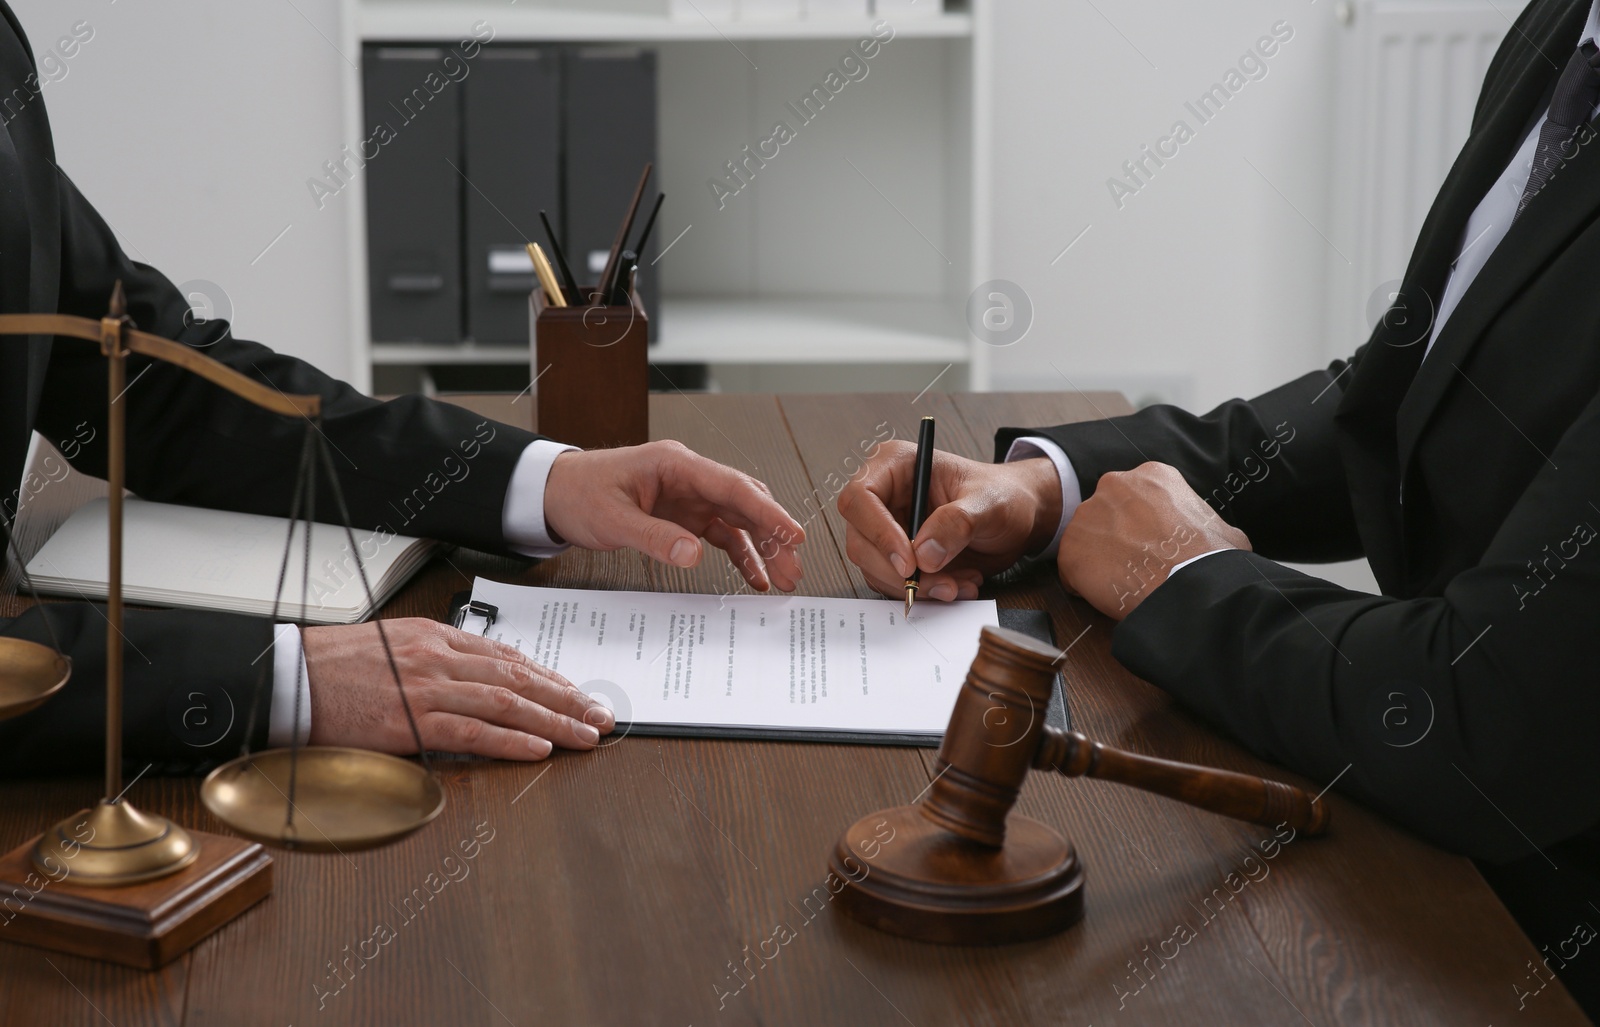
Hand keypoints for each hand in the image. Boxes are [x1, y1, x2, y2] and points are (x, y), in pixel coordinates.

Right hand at [303, 618, 615, 759]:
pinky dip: (511, 741)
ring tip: (586, 736)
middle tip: (600, 716)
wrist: (286, 677)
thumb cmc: (331, 666)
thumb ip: (435, 657)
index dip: (550, 676)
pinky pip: (473, 733)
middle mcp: (439, 658)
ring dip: (555, 721)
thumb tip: (476, 675)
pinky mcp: (411, 722)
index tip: (577, 692)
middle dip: (568, 698)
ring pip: (507, 704)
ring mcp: (427, 689)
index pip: (508, 656)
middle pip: (520, 678)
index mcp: (435, 637)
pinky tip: (540, 749)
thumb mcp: (392, 645)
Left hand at [543, 441, 804, 591]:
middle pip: (745, 504)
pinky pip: (720, 534)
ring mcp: (689, 496)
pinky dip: (739, 554)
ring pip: (738, 521)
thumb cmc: (579, 493)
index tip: (794, 534)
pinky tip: (754, 577)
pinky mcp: (683, 515)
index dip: (768, 512)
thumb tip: (694, 555)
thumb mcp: (613, 519)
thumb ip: (654, 537)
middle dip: (773, 536)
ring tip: (783, 580)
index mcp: (676, 464)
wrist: (553, 493)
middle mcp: (689, 477)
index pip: (733, 487)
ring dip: (762, 549)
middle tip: (793, 569)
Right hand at [838, 442, 1062, 601]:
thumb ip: (958, 523)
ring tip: (958, 584)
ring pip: (875, 568)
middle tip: (939, 584)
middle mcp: (884, 497)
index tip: (909, 562)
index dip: (878, 533)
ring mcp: (887, 528)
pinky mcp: (896, 556)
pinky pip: (894, 583)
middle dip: (898, 572)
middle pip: (860, 540)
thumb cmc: (1002, 495)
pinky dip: (923, 592)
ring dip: (915, 586)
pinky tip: (956, 584)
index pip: (860, 498)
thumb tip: (924, 554)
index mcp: (895, 466)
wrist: (1016, 517)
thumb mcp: (988, 503)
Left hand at [1057, 462, 1250, 619]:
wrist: (1190, 586)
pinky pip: (1072, 569)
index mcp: (1152, 476)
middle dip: (1117, 536)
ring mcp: (1087, 516)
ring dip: (1100, 559)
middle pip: (1107, 514)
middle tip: (1136, 562)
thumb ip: (1204, 522)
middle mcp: (1113, 485)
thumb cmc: (1211, 559)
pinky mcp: (1070, 550)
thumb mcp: (1223, 528)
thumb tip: (1214, 535)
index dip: (1143, 524)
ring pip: (1087, 540)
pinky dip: (1085, 584)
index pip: (1136, 497)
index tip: (1151, 542)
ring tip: (1125, 581)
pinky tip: (1109, 594)